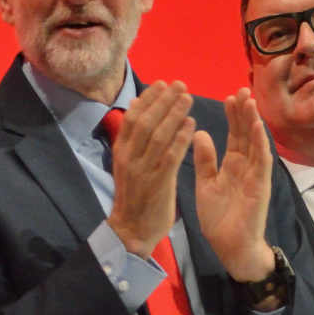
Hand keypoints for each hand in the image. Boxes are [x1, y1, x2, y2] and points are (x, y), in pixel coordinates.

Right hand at [107, 81, 194, 258]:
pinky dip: (181, 138)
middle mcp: (130, 157)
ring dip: (174, 113)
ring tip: (188, 97)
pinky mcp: (158, 182)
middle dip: (163, 100)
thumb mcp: (128, 166)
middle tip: (179, 84)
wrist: (131, 231)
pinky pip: (170, 155)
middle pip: (146, 121)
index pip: (133, 118)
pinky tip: (191, 124)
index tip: (161, 83)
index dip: (148, 99)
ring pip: (159, 135)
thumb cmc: (135, 197)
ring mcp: (143, 169)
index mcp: (122, 151)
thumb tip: (140, 111)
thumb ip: (135, 142)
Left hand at [193, 88, 274, 281]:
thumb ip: (204, 160)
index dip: (232, 116)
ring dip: (253, 122)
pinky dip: (260, 144)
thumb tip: (200, 133)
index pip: (234, 135)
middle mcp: (246, 166)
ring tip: (250, 101)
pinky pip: (261, 162)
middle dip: (245, 112)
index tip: (229, 97)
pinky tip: (257, 128)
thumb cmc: (220, 219)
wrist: (231, 247)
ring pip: (256, 143)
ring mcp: (255, 175)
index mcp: (232, 165)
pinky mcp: (260, 186)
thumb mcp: (205, 184)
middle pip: (246, 134)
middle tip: (242, 89)